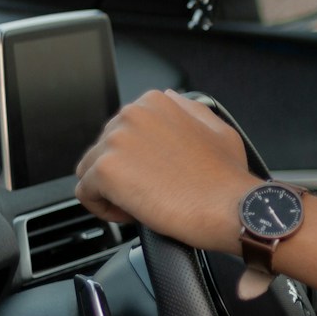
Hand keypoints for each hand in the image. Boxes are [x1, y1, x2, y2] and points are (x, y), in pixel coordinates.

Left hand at [75, 89, 255, 250]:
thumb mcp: (217, 130)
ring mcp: (116, 140)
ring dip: (112, 192)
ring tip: (144, 206)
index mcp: (155, 103)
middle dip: (123, 175)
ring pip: (90, 171)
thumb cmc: (227, 178)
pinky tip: (133, 214)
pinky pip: (85, 194)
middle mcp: (131, 114)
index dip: (138, 161)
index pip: (122, 132)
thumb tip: (169, 101)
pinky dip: (104, 209)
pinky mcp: (106, 169)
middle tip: (155, 194)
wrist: (231, 208)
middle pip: (103, 151)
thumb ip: (188, 110)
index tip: (158, 177)